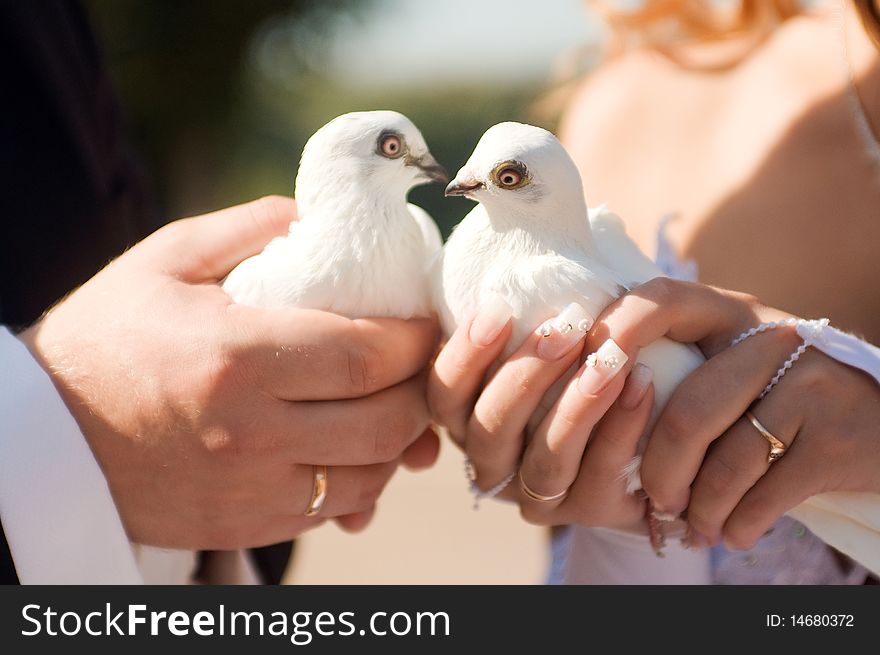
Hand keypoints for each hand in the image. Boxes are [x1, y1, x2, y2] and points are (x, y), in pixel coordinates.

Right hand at [20, 196, 439, 548]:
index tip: (422, 321)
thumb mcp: (165, 261)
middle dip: (420, 389)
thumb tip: (318, 215)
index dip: (415, 339)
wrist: (47, 435)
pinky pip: (332, 511)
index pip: (368, 356)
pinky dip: (362, 479)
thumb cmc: (107, 337)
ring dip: (400, 438)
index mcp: (237, 358)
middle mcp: (251, 434)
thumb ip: (249, 228)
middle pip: (385, 422)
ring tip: (391, 401)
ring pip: (371, 475)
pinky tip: (354, 447)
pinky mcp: (243, 525)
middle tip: (416, 362)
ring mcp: (250, 490)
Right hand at [428, 298, 655, 530]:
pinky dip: (620, 429)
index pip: (443, 394)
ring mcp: (539, 493)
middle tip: (566, 328)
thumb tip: (518, 256)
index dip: (464, 356)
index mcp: (468, 415)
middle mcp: (493, 460)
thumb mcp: (550, 335)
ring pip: (543, 462)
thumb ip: (526, 314)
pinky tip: (643, 385)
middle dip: (525, 377)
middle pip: (488, 430)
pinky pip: (598, 478)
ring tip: (612, 357)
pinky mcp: (589, 511)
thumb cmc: (586, 356)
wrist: (652, 420)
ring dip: (576, 408)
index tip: (499, 308)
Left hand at [585, 277, 879, 548]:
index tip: (584, 384)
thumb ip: (671, 365)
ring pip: (725, 464)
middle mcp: (771, 337)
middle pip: (686, 413)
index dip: (612, 337)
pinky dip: (738, 526)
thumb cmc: (777, 400)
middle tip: (656, 502)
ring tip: (695, 526)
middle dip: (660, 473)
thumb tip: (579, 401)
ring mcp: (811, 385)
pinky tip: (734, 532)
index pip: (658, 302)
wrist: (879, 426)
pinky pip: (765, 496)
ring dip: (700, 511)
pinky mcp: (841, 438)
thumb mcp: (728, 364)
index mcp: (729, 313)